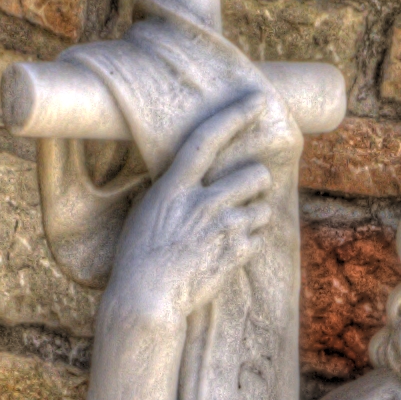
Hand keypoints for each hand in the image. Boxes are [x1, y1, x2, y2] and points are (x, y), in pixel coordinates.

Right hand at [104, 85, 295, 330]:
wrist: (145, 300)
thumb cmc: (137, 257)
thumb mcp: (147, 212)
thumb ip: (173, 190)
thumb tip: (188, 174)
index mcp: (174, 188)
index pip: (207, 139)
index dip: (234, 115)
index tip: (257, 100)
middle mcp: (202, 203)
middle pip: (255, 174)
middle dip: (255, 181)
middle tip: (245, 191)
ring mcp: (221, 229)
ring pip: (263, 207)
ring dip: (255, 213)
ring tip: (234, 225)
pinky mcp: (234, 255)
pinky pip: (260, 237)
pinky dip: (251, 240)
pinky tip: (231, 248)